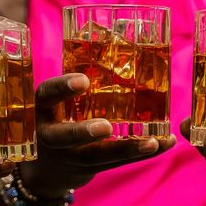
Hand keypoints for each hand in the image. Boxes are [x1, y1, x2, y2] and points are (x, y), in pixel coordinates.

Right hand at [18, 73, 175, 196]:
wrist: (48, 167)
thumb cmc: (60, 115)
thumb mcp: (58, 99)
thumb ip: (79, 79)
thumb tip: (115, 35)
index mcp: (44, 108)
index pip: (47, 95)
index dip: (62, 88)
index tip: (83, 81)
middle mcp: (50, 135)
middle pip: (63, 136)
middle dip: (84, 132)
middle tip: (106, 127)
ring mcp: (68, 156)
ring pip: (96, 156)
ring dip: (126, 149)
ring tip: (152, 142)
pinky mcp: (88, 169)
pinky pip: (115, 163)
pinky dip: (140, 154)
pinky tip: (162, 145)